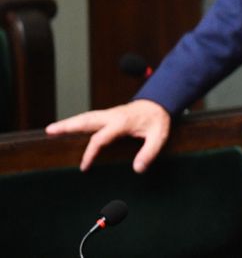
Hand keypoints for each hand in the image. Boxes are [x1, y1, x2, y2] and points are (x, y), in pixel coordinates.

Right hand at [45, 99, 170, 172]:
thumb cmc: (159, 119)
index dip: (90, 153)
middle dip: (67, 126)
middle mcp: (112, 116)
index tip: (84, 167)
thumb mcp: (158, 137)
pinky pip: (90, 118)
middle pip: (86, 120)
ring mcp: (109, 114)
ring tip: (51, 129)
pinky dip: (78, 121)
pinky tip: (70, 126)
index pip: (100, 139)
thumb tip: (137, 169)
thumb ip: (149, 153)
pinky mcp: (109, 115)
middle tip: (49, 131)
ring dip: (69, 122)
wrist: (161, 102)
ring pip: (85, 117)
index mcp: (121, 122)